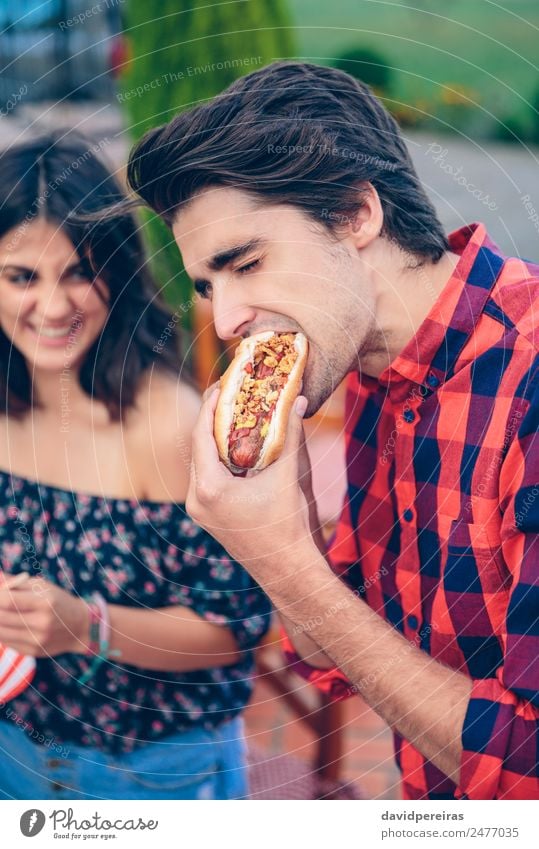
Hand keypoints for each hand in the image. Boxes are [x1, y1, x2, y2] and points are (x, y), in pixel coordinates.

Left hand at [0, 573, 87, 657]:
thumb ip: (16, 582)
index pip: (8, 601)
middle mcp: (41, 623)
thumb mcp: (42, 586)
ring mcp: (37, 640)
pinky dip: (3, 632)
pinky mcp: (33, 651)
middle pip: (1, 617)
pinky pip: (7, 642)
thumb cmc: (57, 601)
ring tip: (3, 614)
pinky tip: (9, 625)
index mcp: (45, 602)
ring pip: (0, 633)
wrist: (80, 627)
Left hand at [186, 386, 319, 577]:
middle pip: (198, 448)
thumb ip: (291, 434)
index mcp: (208, 489)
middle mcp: (196, 500)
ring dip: (216, 440)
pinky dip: (220, 460)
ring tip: (233, 416)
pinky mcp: (208, 517)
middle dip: (213, 420)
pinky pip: (208, 479)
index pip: (201, 435)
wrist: (289, 570)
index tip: (221, 386)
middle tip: (228, 396)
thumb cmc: (289, 525)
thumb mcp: (290, 474)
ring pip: (202, 464)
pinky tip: (237, 446)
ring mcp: (199, 511)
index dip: (210, 407)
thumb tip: (298, 399)